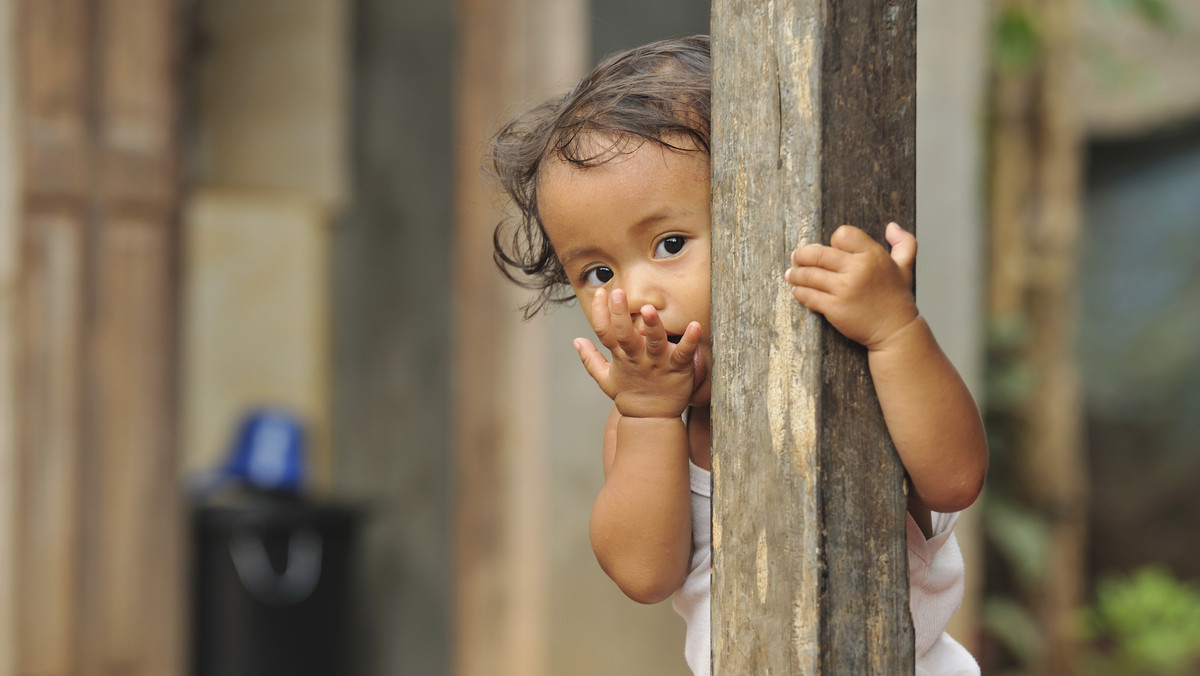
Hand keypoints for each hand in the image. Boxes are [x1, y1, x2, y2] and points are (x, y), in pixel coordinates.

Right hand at [572, 288, 701, 417]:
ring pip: (653, 342)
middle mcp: (637, 358)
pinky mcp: (678, 369)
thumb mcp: (605, 378)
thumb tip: (576, 340)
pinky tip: (694, 326)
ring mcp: (658, 364)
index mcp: (620, 357)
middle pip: (624, 334)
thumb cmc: (629, 395)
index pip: (604, 332)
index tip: (600, 292)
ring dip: (651, 326)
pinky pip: (684, 353)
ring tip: (648, 309)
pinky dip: (689, 340)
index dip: (600, 312)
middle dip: (619, 314)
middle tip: (617, 292)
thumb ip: (590, 359)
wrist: (651, 420)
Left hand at [785, 222, 918, 350]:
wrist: (896, 331)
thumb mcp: (905, 267)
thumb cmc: (897, 299)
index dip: (833, 240)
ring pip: (809, 275)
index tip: (829, 248)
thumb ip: (903, 243)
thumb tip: (891, 226)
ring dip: (796, 274)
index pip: (843, 235)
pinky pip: (808, 296)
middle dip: (802, 255)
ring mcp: (844, 289)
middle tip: (795, 257)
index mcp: (873, 255)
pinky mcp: (834, 308)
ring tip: (792, 275)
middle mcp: (858, 269)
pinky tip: (798, 291)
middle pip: (818, 254)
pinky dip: (799, 292)